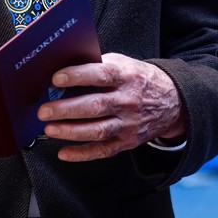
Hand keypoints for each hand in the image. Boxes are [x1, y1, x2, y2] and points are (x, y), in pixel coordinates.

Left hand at [42, 52, 183, 161]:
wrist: (173, 102)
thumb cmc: (139, 79)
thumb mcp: (124, 64)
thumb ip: (99, 64)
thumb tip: (64, 65)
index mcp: (126, 77)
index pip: (101, 75)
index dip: (78, 76)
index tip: (56, 79)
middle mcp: (128, 101)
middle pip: (95, 106)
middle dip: (66, 109)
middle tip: (44, 110)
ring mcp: (129, 124)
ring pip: (98, 131)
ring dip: (71, 132)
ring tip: (49, 129)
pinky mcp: (128, 142)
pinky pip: (103, 151)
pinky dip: (82, 154)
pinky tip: (63, 153)